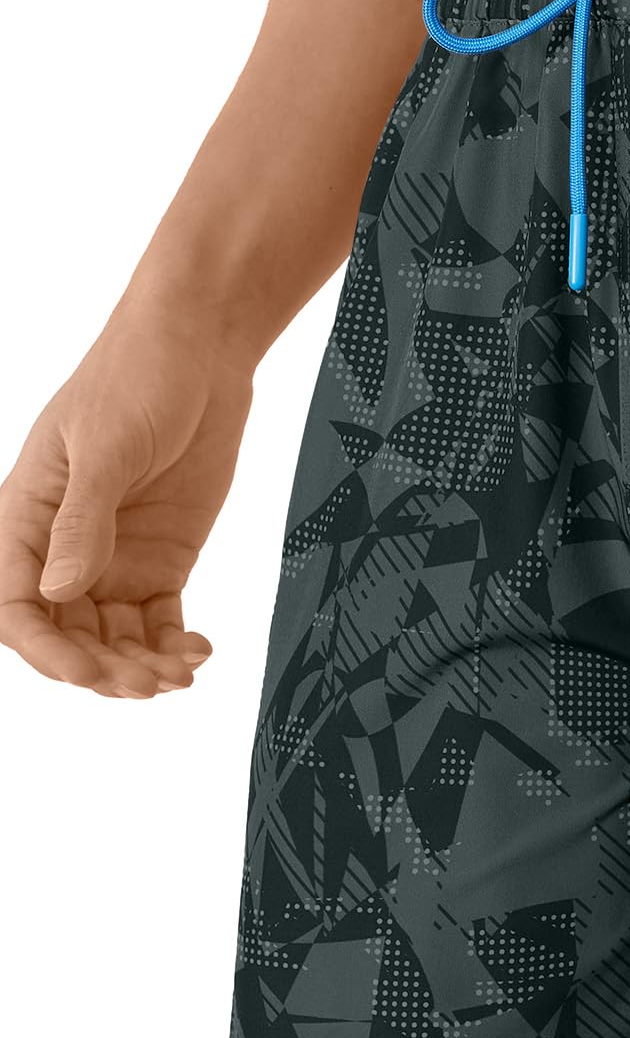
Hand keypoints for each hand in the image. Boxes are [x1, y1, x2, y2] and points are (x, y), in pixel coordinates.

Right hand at [0, 310, 253, 696]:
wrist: (202, 352)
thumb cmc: (137, 377)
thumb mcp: (107, 447)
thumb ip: (83, 521)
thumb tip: (57, 592)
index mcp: (25, 517)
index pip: (16, 606)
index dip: (44, 650)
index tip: (88, 673)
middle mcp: (62, 549)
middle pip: (66, 635)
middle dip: (102, 670)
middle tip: (149, 685)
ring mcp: (112, 559)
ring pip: (113, 639)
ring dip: (141, 667)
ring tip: (180, 675)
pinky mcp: (161, 561)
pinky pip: (158, 622)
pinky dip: (173, 646)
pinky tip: (197, 653)